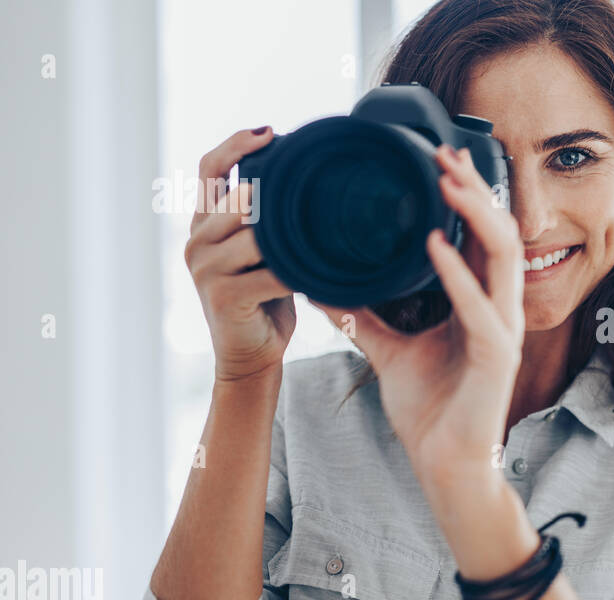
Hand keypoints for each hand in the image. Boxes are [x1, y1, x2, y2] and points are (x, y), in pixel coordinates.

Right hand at [185, 127, 295, 383]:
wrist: (252, 353)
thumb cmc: (265, 298)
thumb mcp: (263, 250)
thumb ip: (269, 219)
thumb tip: (308, 182)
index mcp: (204, 222)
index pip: (210, 167)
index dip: (236, 144)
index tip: (271, 132)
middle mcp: (196, 240)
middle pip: (237, 199)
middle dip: (274, 199)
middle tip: (312, 196)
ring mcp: (205, 269)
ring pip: (254, 236)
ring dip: (288, 239)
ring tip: (316, 240)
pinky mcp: (222, 296)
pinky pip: (268, 274)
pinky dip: (295, 274)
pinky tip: (313, 274)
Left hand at [311, 145, 524, 507]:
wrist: (444, 466)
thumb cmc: (430, 412)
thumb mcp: (389, 352)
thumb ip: (365, 317)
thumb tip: (324, 286)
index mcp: (480, 305)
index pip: (481, 237)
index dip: (467, 196)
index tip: (441, 158)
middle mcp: (498, 310)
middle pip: (499, 234)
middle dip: (476, 190)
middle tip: (447, 152)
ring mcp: (503, 331)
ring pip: (503, 257)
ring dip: (476, 214)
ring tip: (447, 180)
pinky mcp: (497, 356)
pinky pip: (482, 306)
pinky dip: (458, 272)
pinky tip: (435, 242)